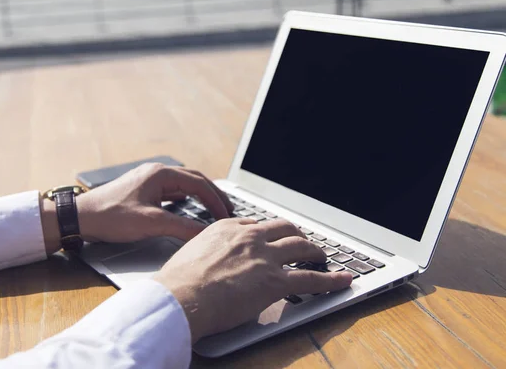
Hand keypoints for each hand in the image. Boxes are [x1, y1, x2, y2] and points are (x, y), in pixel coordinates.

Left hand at [40, 163, 233, 252]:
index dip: (216, 200)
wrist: (80, 218)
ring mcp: (149, 180)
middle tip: (228, 210)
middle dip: (213, 195)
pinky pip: (171, 191)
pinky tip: (189, 208)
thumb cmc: (111, 217)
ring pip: (183, 185)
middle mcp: (156, 173)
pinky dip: (185, 199)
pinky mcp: (142, 190)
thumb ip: (182, 227)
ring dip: (200, 196)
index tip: (227, 215)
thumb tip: (206, 233)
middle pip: (194, 180)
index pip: (199, 183)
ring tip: (214, 208)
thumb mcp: (150, 223)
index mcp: (160, 174)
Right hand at [153, 218, 352, 341]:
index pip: (256, 224)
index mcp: (227, 228)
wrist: (181, 296)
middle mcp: (250, 237)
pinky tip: (343, 280)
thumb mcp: (189, 253)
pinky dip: (331, 279)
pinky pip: (312, 279)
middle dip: (296, 234)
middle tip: (302, 243)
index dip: (268, 233)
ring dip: (316, 251)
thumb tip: (208, 262)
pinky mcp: (276, 281)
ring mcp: (265, 257)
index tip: (271, 238)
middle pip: (283, 228)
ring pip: (301, 247)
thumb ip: (206, 252)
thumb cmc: (178, 281)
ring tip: (323, 256)